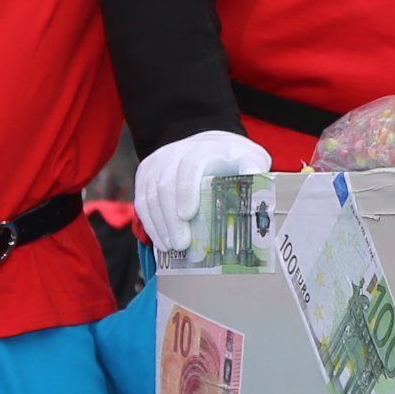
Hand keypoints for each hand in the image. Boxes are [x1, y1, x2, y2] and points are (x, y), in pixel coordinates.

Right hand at [135, 130, 271, 253]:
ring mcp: (158, 161)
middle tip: (181, 244)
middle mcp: (176, 151)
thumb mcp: (250, 159)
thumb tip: (252, 177)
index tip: (188, 215)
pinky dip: (150, 222)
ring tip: (170, 247)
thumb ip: (253, 167)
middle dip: (171, 218)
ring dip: (159, 224)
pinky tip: (161, 241)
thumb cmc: (234, 159)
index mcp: (204, 149)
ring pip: (150, 193)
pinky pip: (141, 198)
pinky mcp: (147, 172)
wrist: (212, 146)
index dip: (186, 190)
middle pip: (166, 184)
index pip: (189, 165)